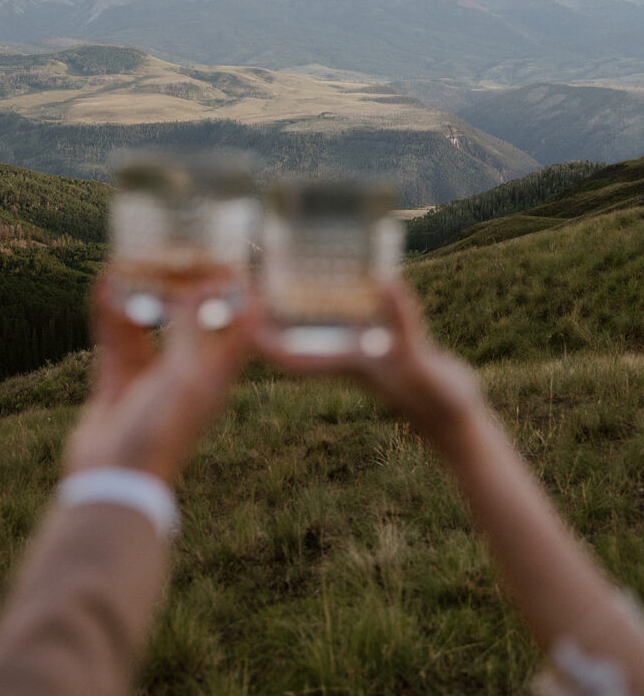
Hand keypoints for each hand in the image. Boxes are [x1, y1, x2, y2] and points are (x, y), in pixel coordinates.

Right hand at [64, 272, 252, 483]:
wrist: (115, 481)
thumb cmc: (162, 432)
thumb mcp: (184, 376)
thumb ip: (192, 328)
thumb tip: (204, 284)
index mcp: (216, 373)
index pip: (238, 323)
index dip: (237, 291)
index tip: (228, 257)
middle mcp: (187, 370)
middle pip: (189, 316)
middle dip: (181, 284)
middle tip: (171, 250)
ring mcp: (152, 374)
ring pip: (149, 321)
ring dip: (140, 293)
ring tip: (132, 260)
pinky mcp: (119, 379)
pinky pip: (117, 337)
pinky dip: (112, 311)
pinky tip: (104, 285)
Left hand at [253, 281, 482, 451]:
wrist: (457, 420)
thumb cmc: (439, 401)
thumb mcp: (419, 360)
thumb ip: (402, 325)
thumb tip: (385, 283)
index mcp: (350, 365)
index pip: (295, 357)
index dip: (265, 342)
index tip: (238, 318)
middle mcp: (351, 357)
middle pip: (299, 338)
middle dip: (274, 318)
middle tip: (248, 285)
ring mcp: (366, 350)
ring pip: (324, 326)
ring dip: (304, 306)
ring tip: (283, 275)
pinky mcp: (385, 342)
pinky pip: (354, 317)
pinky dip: (344, 298)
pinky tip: (345, 277)